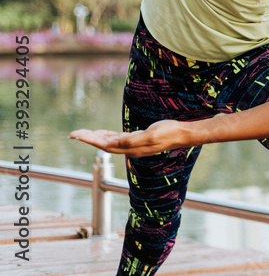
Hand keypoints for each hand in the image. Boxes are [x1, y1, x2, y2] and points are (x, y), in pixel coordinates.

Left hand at [69, 120, 190, 157]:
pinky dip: (107, 135)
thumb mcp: (151, 135)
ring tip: (82, 134)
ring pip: (109, 142)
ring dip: (96, 137)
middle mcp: (130, 149)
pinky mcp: (138, 140)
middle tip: (73, 133)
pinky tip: (102, 133)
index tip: (77, 135)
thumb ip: (132, 140)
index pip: (105, 145)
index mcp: (131, 148)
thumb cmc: (169, 132)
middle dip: (88, 138)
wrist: (183, 134)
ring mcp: (134, 145)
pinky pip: (118, 139)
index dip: (90, 140)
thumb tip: (113, 144)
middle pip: (104, 144)